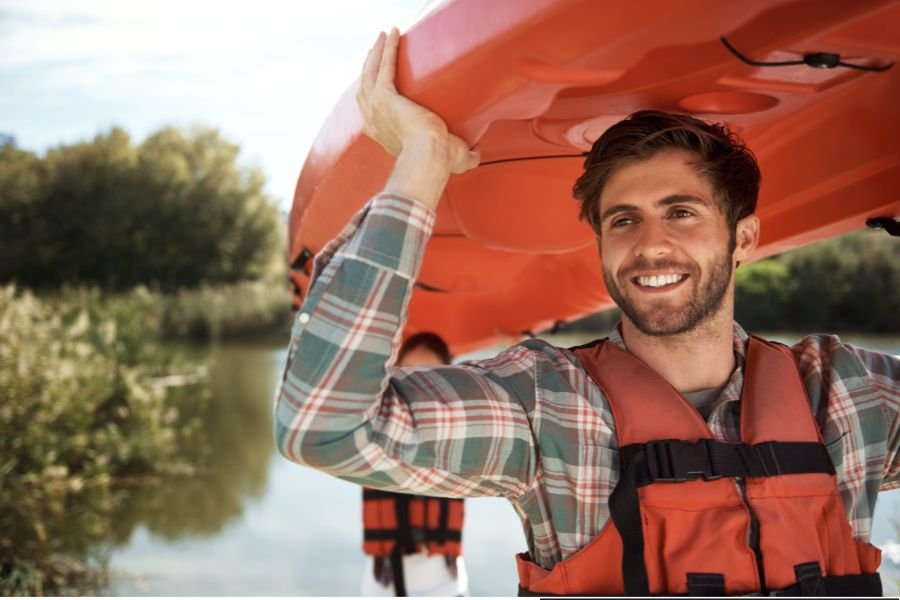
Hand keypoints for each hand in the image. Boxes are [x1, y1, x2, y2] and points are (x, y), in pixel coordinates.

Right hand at [356, 29, 478, 177]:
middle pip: (365, 87)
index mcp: (384, 135)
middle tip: (376, 52)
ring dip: (375, 53)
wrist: (430, 157)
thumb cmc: (441, 162)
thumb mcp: (453, 159)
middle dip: (370, 68)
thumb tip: (478, 151)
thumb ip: (466, 155)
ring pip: (370, 73)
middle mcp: (374, 121)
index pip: (373, 110)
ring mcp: (375, 108)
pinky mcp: (384, 96)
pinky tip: (392, 33)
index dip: (374, 94)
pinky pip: (383, 66)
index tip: (381, 82)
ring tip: (383, 37)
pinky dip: (387, 48)